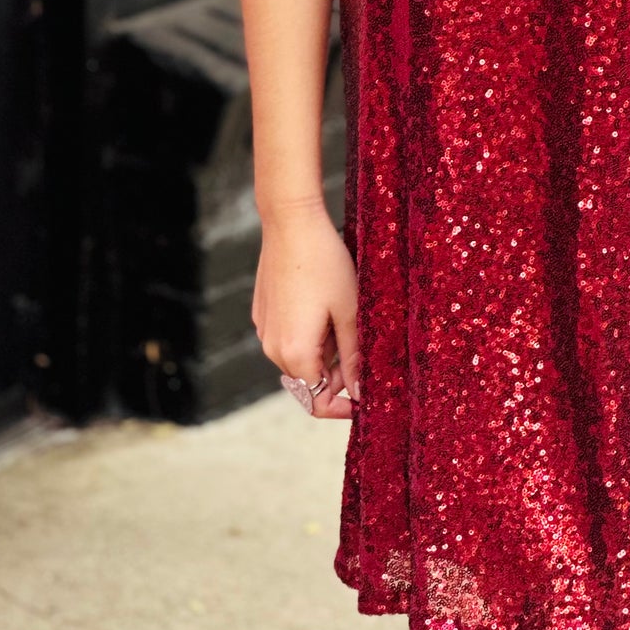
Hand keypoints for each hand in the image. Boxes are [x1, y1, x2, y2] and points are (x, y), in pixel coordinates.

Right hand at [252, 198, 360, 419]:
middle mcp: (272, 348)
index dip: (343, 406)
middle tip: (363, 345)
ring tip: (344, 316)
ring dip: (324, 350)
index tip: (366, 399)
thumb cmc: (326, 264)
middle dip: (337, 373)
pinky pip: (289, 337)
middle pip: (309, 380)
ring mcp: (265, 330)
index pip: (316, 401)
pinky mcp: (263, 314)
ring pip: (300, 358)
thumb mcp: (349, 312)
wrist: (291, 223)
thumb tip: (360, 393)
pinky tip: (324, 304)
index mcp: (294, 354)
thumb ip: (353, 357)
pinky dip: (309, 333)